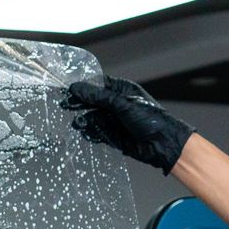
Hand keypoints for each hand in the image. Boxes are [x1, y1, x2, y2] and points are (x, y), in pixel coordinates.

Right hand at [64, 77, 192, 173]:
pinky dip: (90, 133)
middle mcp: (116, 104)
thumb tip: (77, 88)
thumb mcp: (122, 104)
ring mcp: (114, 120)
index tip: (68, 89)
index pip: (97, 84)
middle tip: (65, 106)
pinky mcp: (112, 135)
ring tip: (79, 123)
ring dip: (84, 120)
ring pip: (92, 117)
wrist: (162, 145)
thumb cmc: (150, 120)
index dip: (82, 86)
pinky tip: (86, 133)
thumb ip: (99, 97)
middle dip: (79, 104)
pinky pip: (95, 132)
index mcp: (122, 90)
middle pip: (91, 101)